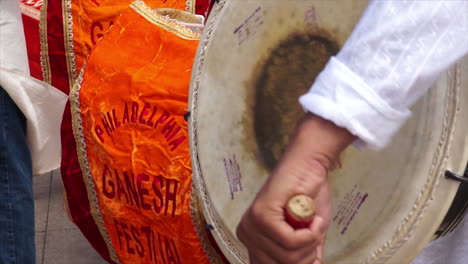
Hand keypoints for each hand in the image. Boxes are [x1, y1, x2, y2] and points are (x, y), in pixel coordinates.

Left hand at [236, 114, 354, 263]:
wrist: (308, 166)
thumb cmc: (307, 197)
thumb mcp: (306, 236)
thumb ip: (302, 255)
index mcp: (253, 240)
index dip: (299, 263)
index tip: (312, 254)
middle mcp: (246, 234)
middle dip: (307, 256)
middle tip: (315, 233)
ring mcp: (252, 225)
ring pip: (288, 257)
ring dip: (311, 242)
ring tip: (313, 222)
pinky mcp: (261, 216)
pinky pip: (290, 242)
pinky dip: (311, 234)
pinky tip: (313, 218)